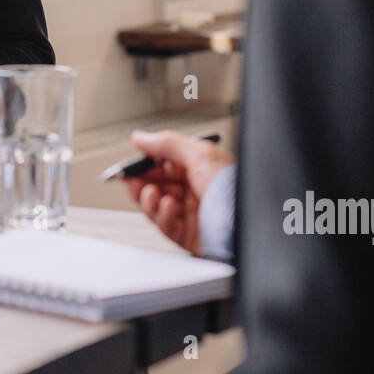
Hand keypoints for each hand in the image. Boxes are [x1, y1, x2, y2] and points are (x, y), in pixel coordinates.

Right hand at [122, 130, 235, 254]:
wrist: (244, 223)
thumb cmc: (232, 188)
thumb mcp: (200, 154)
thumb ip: (167, 143)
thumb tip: (140, 138)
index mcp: (201, 169)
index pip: (165, 165)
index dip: (145, 165)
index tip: (128, 166)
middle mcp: (196, 191)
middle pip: (158, 186)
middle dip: (142, 183)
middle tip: (131, 181)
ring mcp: (192, 214)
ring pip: (157, 207)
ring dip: (149, 200)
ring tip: (150, 194)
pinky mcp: (189, 235)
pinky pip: (166, 225)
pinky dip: (162, 215)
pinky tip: (168, 207)